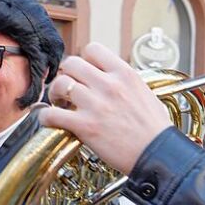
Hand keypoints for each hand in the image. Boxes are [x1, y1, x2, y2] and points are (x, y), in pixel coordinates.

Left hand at [39, 42, 174, 174]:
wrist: (158, 155)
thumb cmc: (154, 129)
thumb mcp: (144, 93)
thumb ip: (124, 82)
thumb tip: (109, 78)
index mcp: (125, 74)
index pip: (93, 49)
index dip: (83, 60)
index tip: (83, 73)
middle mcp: (109, 85)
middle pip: (72, 63)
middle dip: (65, 75)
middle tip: (67, 89)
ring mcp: (96, 105)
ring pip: (60, 84)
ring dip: (55, 94)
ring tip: (59, 104)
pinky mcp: (85, 126)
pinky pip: (52, 114)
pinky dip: (46, 117)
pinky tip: (50, 120)